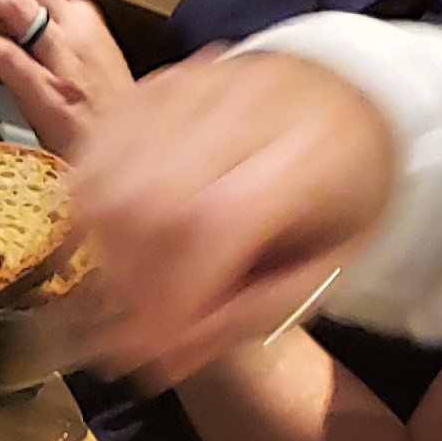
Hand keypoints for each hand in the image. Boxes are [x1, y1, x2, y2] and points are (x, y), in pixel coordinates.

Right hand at [62, 47, 395, 379]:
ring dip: (103, 245)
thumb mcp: (326, 268)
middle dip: (129, 280)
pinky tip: (117, 229)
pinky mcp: (155, 82)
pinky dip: (92, 200)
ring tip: (130, 276)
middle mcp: (245, 106)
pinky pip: (96, 146)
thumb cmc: (342, 196)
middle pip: (147, 199)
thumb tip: (164, 359)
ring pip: (111, 174)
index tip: (153, 350)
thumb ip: (252, 313)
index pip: (212, 221)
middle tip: (139, 319)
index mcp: (309, 154)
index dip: (168, 294)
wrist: (349, 100)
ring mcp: (193, 86)